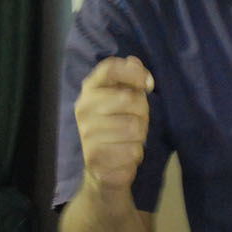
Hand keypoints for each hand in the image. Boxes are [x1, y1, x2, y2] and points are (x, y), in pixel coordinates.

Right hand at [73, 57, 152, 194]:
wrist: (103, 168)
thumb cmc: (118, 125)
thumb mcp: (125, 98)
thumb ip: (132, 78)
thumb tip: (136, 63)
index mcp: (90, 89)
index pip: (110, 68)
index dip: (134, 73)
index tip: (147, 84)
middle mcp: (83, 108)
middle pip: (130, 99)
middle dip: (143, 112)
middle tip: (137, 121)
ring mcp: (87, 133)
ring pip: (134, 127)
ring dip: (140, 136)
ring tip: (130, 139)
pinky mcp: (95, 158)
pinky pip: (132, 151)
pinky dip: (135, 154)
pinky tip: (125, 154)